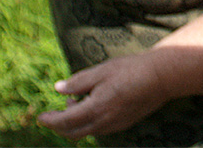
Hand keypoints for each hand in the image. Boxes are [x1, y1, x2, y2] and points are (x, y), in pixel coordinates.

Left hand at [38, 53, 167, 139]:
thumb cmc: (130, 69)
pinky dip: (88, 122)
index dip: (50, 120)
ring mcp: (114, 125)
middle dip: (59, 125)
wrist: (161, 77)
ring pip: (87, 132)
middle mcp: (104, 122)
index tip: (40, 117)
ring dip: (75, 123)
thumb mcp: (101, 70)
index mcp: (96, 108)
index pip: (65, 122)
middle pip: (73, 133)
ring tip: (77, 101)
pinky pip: (99, 129)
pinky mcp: (123, 124)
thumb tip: (58, 89)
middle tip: (54, 113)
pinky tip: (93, 104)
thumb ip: (78, 82)